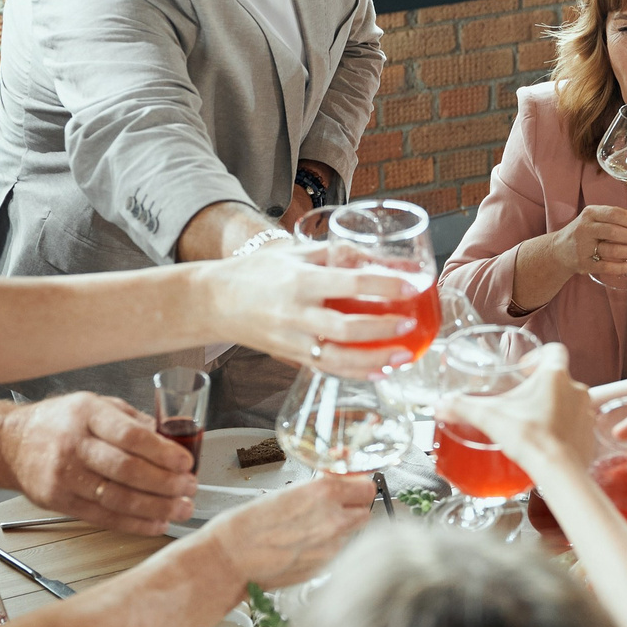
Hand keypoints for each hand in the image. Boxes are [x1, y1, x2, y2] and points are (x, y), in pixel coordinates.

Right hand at [0, 394, 196, 534]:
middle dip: (165, 483)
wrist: (11, 442)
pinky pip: (103, 516)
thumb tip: (172, 440)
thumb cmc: (58, 422)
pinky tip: (156, 522)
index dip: (163, 453)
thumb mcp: (95, 406)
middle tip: (189, 488)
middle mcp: (73, 444)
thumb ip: (132, 422)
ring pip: (117, 498)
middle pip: (127, 470)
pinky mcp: (59, 501)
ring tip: (180, 508)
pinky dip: (134, 523)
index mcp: (87, 414)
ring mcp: (64, 476)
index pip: (130, 436)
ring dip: (155, 507)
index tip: (186, 463)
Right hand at [201, 246, 422, 372]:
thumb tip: (377, 257)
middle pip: (344, 327)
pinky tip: (379, 371)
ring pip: (336, 358)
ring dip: (372, 360)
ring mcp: (290, 340)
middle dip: (380, 329)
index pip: (349, 282)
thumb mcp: (293, 253)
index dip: (383, 285)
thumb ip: (334, 254)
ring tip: (402, 357)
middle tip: (409, 325)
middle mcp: (295, 313)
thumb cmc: (256, 273)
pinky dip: (354, 372)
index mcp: (299, 280)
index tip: (411, 286)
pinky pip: (326, 368)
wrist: (215, 301)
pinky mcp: (288, 356)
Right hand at [204, 473, 373, 589]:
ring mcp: (330, 548)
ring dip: (341, 527)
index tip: (352, 485)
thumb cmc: (245, 525)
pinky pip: (337, 551)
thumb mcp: (285, 493)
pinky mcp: (323, 567)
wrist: (229, 560)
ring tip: (312, 526)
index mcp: (322, 494)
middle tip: (338, 504)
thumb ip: (318, 490)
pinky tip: (304, 543)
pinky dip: (327, 546)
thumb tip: (337, 485)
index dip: (359, 485)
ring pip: (352, 532)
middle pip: (366, 510)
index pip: (366, 486)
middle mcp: (332, 521)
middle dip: (354, 506)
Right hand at [445, 344, 595, 483]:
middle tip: (523, 400)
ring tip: (534, 421)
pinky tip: (548, 440)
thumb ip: (464, 407)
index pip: (554, 350)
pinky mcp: (590, 434)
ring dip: (556, 407)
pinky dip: (566, 429)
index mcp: (554, 376)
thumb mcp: (490, 418)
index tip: (524, 368)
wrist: (558, 471)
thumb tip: (442, 405)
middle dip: (542, 386)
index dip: (539, 355)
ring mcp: (587, 412)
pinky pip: (579, 425)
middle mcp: (576, 389)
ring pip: (572, 401)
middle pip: (560, 378)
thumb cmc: (529, 439)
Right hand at [554, 204, 626, 284]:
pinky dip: (623, 267)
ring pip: (611, 250)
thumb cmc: (584, 233)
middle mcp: (585, 229)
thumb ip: (618, 217)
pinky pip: (607, 267)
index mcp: (590, 214)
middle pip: (613, 232)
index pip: (614, 214)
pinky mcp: (584, 265)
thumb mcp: (596, 219)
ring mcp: (583, 248)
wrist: (559, 251)